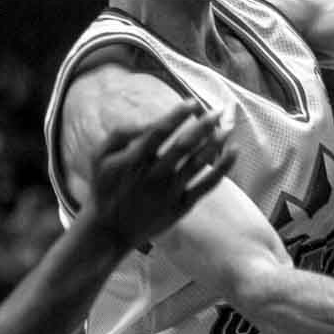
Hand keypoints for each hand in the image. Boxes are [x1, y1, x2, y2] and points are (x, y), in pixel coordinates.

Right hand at [86, 101, 235, 248]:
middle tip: (219, 111)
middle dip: (204, 125)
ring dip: (216, 143)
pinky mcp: (181, 207)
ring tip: (228, 127)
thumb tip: (148, 121)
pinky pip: (206, 185)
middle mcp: (154, 175)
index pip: (159, 131)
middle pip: (184, 145)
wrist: (109, 232)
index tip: (193, 102)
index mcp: (134, 160)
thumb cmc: (105, 189)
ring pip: (198, 163)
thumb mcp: (99, 157)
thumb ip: (121, 134)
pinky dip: (222, 169)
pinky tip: (233, 152)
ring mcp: (169, 192)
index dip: (177, 115)